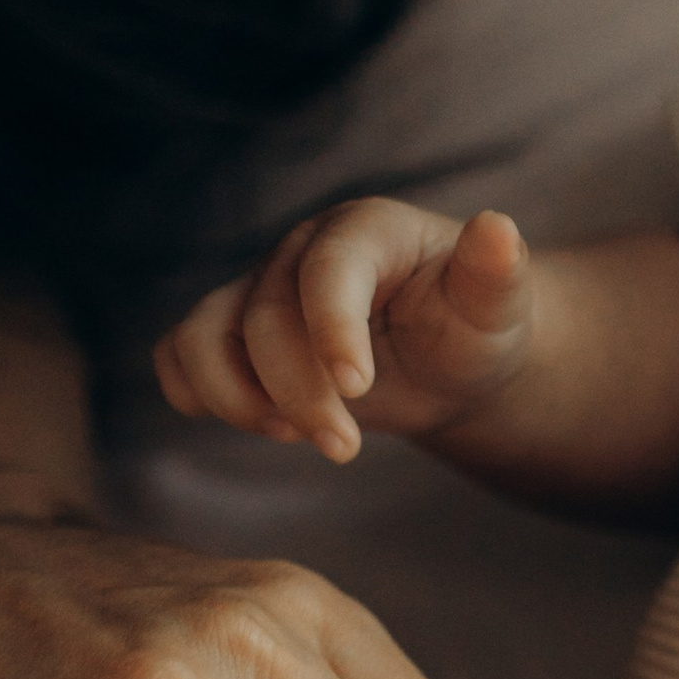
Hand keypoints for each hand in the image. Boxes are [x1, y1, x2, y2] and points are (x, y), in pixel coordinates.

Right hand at [158, 200, 536, 465]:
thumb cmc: (475, 328)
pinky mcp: (233, 332)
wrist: (449, 361)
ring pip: (203, 335)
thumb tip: (497, 229)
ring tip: (294, 435)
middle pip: (265, 320)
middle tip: (346, 449)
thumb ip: (496, 272)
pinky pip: (179, 354)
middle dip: (300, 395)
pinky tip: (261, 424)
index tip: (358, 389)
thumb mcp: (499, 306)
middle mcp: (301, 250)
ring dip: (235, 398)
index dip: (331, 331)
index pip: (328, 271)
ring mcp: (259, 289)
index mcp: (366, 230)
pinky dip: (197, 394)